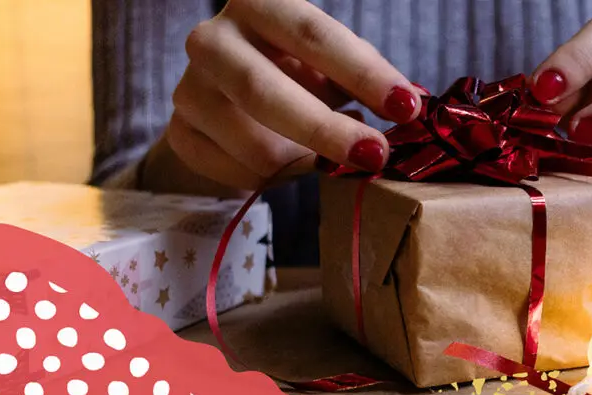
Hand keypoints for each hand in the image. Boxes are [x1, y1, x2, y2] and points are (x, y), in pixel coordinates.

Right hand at [165, 0, 421, 189]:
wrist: (231, 100)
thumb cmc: (297, 73)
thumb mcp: (331, 64)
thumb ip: (364, 79)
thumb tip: (411, 106)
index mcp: (257, 5)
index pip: (313, 34)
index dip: (362, 72)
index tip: (405, 107)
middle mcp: (212, 39)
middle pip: (264, 92)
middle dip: (326, 130)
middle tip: (375, 156)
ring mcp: (188, 88)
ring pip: (252, 145)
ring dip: (301, 162)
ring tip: (321, 158)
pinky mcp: (179, 133)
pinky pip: (236, 174)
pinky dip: (272, 179)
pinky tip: (284, 164)